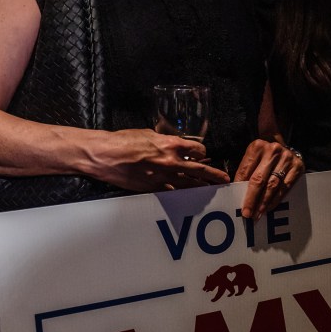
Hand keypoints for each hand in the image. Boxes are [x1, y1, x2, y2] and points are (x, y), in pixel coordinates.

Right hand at [92, 129, 229, 191]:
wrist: (105, 154)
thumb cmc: (123, 140)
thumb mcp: (148, 134)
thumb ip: (164, 141)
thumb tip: (172, 144)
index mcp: (171, 145)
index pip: (197, 150)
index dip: (202, 153)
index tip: (203, 155)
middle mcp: (171, 162)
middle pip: (200, 170)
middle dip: (214, 175)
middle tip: (224, 179)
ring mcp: (163, 177)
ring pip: (189, 185)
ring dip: (201, 188)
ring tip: (211, 191)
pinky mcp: (153, 188)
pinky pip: (172, 192)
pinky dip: (180, 194)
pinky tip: (187, 197)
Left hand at [234, 139, 304, 218]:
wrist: (285, 149)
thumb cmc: (265, 157)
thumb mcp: (253, 158)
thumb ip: (246, 172)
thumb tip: (237, 193)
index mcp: (257, 147)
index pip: (245, 171)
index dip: (240, 188)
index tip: (237, 202)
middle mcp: (273, 150)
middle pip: (259, 179)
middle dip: (252, 199)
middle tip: (247, 213)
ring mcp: (287, 158)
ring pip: (272, 185)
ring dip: (263, 202)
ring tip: (257, 214)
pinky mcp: (297, 167)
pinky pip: (285, 187)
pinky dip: (276, 199)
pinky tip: (269, 208)